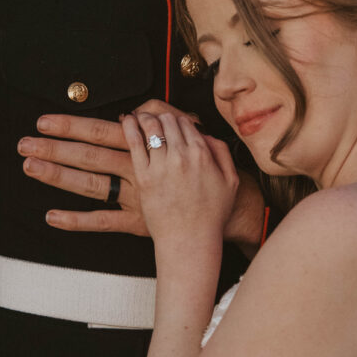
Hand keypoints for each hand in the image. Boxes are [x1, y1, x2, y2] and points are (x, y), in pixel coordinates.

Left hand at [17, 101, 197, 236]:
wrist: (226, 212)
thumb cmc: (208, 173)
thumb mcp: (199, 137)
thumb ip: (170, 116)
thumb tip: (142, 109)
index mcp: (150, 147)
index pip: (104, 131)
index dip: (74, 124)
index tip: (46, 121)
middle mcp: (140, 169)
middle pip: (92, 152)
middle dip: (58, 143)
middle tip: (28, 138)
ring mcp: (136, 196)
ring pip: (92, 184)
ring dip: (59, 174)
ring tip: (29, 166)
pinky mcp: (136, 221)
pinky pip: (102, 222)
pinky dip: (77, 221)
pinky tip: (51, 216)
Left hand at [122, 111, 238, 250]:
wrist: (191, 240)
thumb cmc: (210, 216)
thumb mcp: (230, 181)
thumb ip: (221, 153)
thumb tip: (207, 135)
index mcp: (202, 154)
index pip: (185, 122)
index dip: (176, 118)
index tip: (170, 120)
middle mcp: (181, 156)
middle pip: (167, 121)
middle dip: (159, 116)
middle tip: (152, 117)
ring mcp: (161, 166)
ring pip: (150, 127)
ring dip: (143, 117)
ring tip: (138, 116)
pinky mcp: (144, 178)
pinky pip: (134, 144)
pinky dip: (129, 128)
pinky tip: (126, 122)